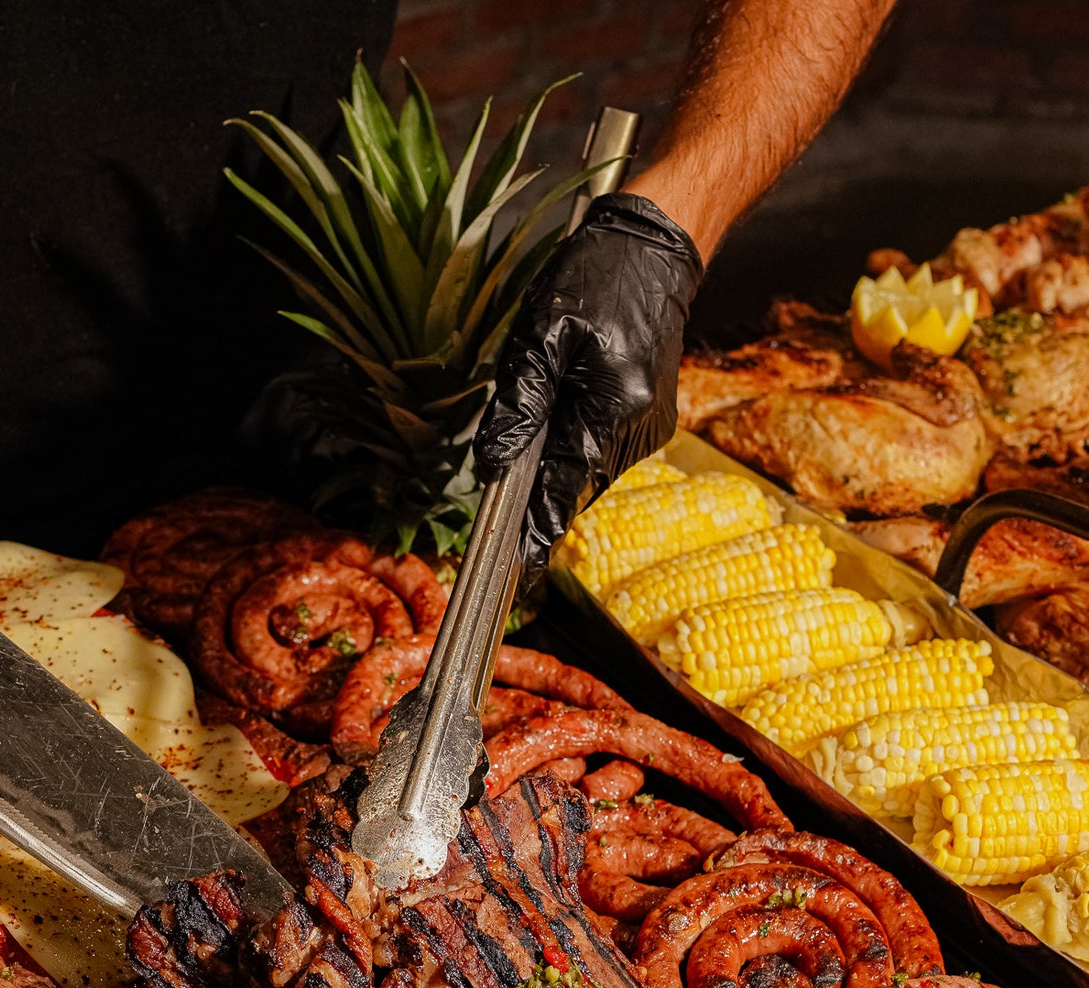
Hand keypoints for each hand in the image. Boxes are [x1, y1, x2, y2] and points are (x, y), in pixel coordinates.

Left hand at [475, 194, 702, 587]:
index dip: (536, 534)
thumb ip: (517, 403)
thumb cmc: (596, 277)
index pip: (564, 490)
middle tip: (506, 519)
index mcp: (613, 408)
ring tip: (542, 422)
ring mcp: (650, 426)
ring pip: (587, 471)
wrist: (659, 245)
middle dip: (539, 498)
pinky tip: (565, 414)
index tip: (516, 575)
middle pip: (575, 486)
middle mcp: (638, 427)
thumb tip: (495, 462)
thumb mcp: (540, 335)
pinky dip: (575, 448)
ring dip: (556, 467)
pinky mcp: (651, 419)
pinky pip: (602, 451)